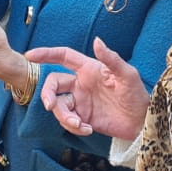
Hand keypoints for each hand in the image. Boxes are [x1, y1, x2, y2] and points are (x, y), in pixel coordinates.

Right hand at [26, 38, 151, 140]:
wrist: (141, 122)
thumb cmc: (137, 94)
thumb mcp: (127, 75)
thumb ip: (111, 59)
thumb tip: (97, 41)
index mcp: (89, 69)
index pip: (63, 57)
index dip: (46, 54)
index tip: (29, 55)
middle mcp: (81, 83)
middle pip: (53, 84)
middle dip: (47, 94)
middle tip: (50, 105)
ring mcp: (80, 101)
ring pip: (58, 106)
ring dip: (64, 117)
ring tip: (80, 125)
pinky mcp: (82, 118)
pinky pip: (68, 121)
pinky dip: (74, 127)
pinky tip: (88, 129)